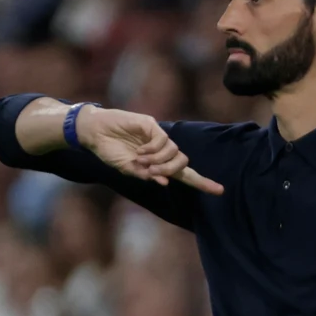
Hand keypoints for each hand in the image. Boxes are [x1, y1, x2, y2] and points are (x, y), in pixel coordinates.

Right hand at [76, 106, 224, 194]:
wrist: (95, 134)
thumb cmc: (110, 152)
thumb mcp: (128, 170)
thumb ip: (146, 175)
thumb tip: (165, 182)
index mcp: (158, 164)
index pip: (185, 174)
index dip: (202, 182)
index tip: (220, 191)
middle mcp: (162, 150)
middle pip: (183, 162)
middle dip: (171, 170)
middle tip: (152, 172)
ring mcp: (157, 136)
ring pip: (175, 151)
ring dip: (159, 161)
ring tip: (141, 162)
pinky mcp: (151, 125)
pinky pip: (163, 140)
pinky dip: (153, 150)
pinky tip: (140, 152)